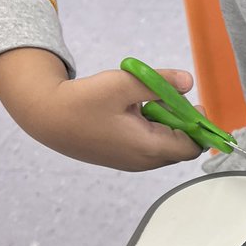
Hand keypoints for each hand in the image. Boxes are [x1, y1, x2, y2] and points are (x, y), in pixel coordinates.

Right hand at [0, 48, 202, 169]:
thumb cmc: (82, 101)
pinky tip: (133, 109)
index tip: (194, 104)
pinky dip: (150, 127)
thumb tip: (189, 82)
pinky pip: (148, 145)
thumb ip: (160, 83)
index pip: (191, 147)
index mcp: (148, 148)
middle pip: (180, 147)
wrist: (46, 117)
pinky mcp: (121, 157)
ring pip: (164, 145)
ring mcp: (131, 162)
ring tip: (146, 100)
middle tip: (170, 96)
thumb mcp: (124, 84)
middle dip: (182, 122)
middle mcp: (143, 162)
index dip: (199, 127)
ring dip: (165, 123)